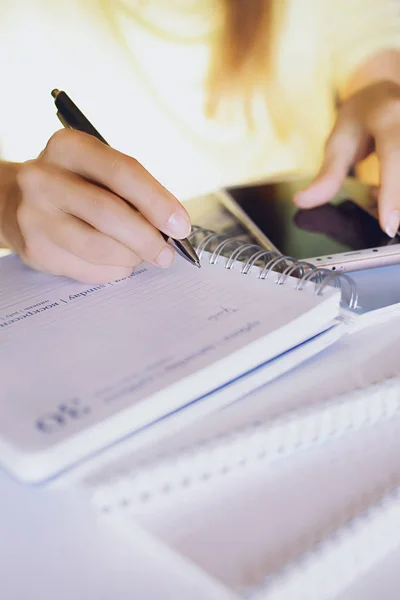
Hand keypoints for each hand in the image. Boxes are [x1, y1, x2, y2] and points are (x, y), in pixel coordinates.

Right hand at [0, 129, 190, 282]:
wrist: (14, 202)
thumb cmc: (72, 185)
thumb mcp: (97, 170)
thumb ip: (132, 190)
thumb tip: (171, 226)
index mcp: (68, 148)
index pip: (122, 172)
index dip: (157, 202)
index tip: (181, 225)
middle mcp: (44, 179)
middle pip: (109, 213)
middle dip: (147, 238)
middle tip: (167, 253)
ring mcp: (35, 217)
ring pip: (99, 247)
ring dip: (131, 257)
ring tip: (142, 255)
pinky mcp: (36, 250)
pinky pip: (88, 269)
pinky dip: (113, 269)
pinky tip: (118, 261)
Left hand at [294, 80, 399, 237]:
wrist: (386, 93)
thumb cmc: (360, 120)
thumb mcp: (338, 143)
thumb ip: (327, 175)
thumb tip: (302, 201)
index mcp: (388, 115)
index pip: (394, 153)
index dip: (392, 193)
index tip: (388, 226)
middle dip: (397, 202)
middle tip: (387, 224)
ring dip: (398, 198)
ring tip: (384, 200)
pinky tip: (391, 193)